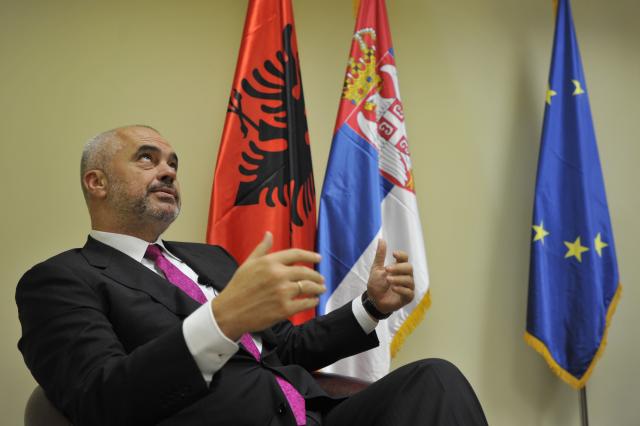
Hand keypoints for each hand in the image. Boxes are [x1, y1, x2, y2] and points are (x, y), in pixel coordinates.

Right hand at [211, 232, 325, 340]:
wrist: (229, 312)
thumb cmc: (238, 287)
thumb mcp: (248, 263)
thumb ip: (262, 249)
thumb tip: (269, 233)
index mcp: (269, 262)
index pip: (296, 254)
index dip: (310, 255)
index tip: (319, 258)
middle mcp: (278, 275)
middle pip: (305, 271)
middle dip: (316, 275)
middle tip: (321, 278)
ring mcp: (282, 292)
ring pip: (308, 287)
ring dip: (318, 288)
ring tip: (321, 289)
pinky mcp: (284, 309)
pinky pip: (305, 303)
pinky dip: (312, 302)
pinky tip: (314, 301)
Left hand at [366, 239, 414, 314]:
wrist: (373, 300)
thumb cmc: (376, 284)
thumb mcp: (376, 269)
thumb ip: (380, 255)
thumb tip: (381, 239)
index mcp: (398, 267)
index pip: (405, 258)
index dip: (401, 255)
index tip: (393, 254)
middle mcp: (405, 276)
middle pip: (409, 267)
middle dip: (398, 268)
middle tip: (387, 269)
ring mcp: (408, 286)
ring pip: (409, 279)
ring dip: (398, 279)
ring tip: (388, 280)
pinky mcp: (408, 297)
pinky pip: (409, 292)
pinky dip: (401, 289)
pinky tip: (393, 288)